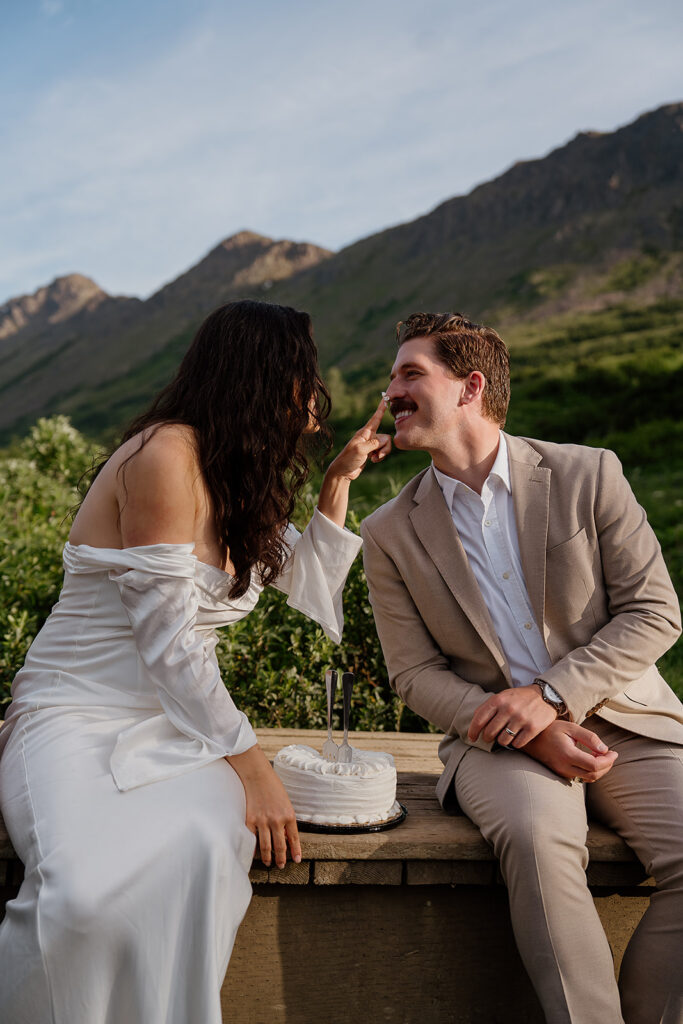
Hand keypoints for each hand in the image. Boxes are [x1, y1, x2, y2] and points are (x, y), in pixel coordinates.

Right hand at [227, 746, 300, 867]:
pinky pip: (252, 839)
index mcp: (289, 815)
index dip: (295, 851)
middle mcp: (277, 820)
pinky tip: (255, 853)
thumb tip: (285, 837)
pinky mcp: (250, 820)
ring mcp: (263, 821)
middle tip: (281, 866)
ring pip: (266, 846)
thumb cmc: (273, 787)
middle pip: (280, 846)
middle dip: (281, 859)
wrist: (258, 776)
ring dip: (268, 857)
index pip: (294, 839)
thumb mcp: (286, 803)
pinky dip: (254, 848)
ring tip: (269, 863)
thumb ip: (286, 820)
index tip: (296, 860)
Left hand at [326, 398, 391, 481]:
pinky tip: (373, 460)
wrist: (343, 472)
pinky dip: (381, 457)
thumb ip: (374, 444)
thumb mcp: (361, 450)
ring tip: (373, 459)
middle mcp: (369, 436)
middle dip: (385, 448)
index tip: (386, 397)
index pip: (375, 418)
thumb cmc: (348, 459)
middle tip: (375, 456)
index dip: (381, 408)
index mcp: (364, 432)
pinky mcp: (372, 451)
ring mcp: (371, 444)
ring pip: (386, 445)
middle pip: (386, 437)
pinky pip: (383, 451)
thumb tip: (384, 441)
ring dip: (383, 453)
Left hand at [467, 684, 557, 747]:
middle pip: (490, 733)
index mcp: (498, 700)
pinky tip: (517, 737)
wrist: (546, 696)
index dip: (473, 731)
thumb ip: (488, 707)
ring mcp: (521, 719)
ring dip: (502, 741)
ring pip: (503, 741)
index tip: (472, 738)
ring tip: (505, 736)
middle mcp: (509, 709)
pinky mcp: (532, 728)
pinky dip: (515, 743)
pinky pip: (517, 744)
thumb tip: (474, 723)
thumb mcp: (503, 696)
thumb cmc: (519, 698)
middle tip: (491, 737)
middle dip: (488, 738)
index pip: (479, 719)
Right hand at [522, 720, 617, 781]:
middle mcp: (564, 767)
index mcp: (568, 754)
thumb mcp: (570, 727)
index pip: (594, 765)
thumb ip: (589, 737)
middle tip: (611, 754)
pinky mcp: (561, 774)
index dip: (608, 760)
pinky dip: (591, 771)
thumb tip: (605, 749)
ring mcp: (562, 772)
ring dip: (600, 770)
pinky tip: (592, 759)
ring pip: (588, 778)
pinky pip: (581, 777)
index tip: (614, 752)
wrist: (531, 739)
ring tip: (603, 756)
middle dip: (607, 766)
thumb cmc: (551, 730)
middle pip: (593, 775)